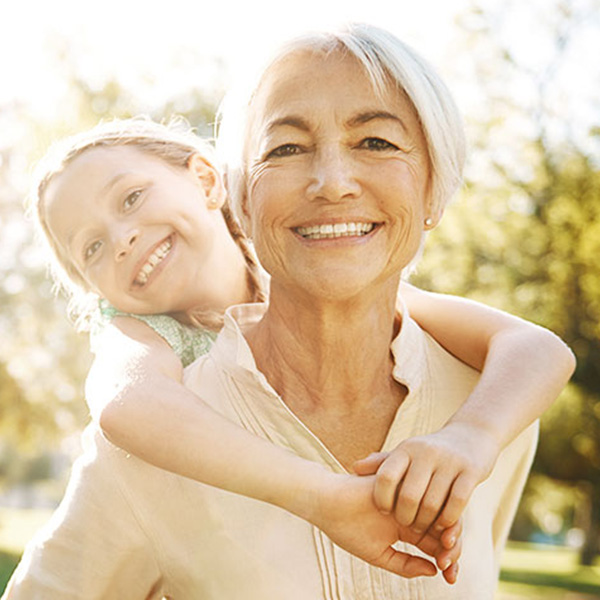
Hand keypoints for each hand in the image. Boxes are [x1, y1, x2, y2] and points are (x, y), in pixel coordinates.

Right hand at [309, 473, 461, 580]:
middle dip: (451, 548)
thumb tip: (434, 571)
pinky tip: (440, 530)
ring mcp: (408, 496)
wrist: (327, 502)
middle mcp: (412, 511)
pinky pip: (427, 495)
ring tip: (448, 550)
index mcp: (406, 528)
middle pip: (441, 528)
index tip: (451, 577)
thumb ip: (405, 564)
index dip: (446, 559)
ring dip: (447, 532)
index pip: (433, 543)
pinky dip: (436, 513)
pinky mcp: (405, 483)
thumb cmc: (347, 529)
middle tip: (452, 566)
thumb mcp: (379, 554)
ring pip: (438, 512)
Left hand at [353, 421, 499, 534]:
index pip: (386, 476)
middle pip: (409, 496)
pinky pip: (457, 503)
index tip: (384, 511)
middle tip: (407, 527)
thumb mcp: (405, 453)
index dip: (382, 498)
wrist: (471, 436)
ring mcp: (449, 462)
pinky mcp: (470, 472)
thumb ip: (381, 463)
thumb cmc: (430, 452)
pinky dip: (448, 520)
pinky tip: (444, 526)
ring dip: (427, 523)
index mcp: (406, 449)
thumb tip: (354, 468)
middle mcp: (426, 453)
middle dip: (406, 518)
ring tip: (424, 529)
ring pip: (433, 503)